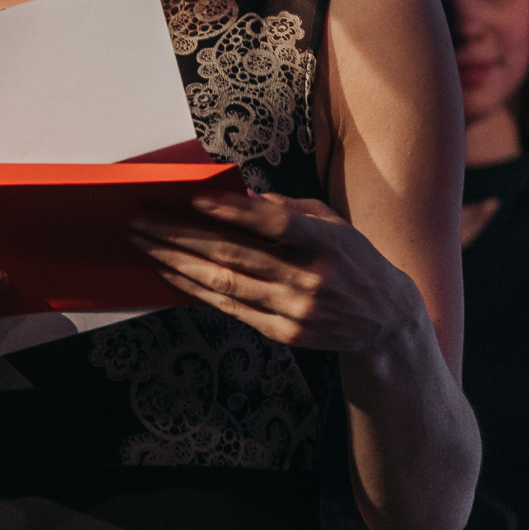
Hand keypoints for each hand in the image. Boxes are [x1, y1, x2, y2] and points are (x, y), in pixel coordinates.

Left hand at [129, 192, 429, 357]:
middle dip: (181, 237)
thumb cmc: (352, 259)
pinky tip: (173, 275)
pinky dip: (198, 291)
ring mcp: (297, 310)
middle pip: (235, 256)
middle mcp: (312, 278)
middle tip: (143, 223)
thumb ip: (288, 207)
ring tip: (146, 246)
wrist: (386, 322)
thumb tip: (239, 195)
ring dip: (178, 264)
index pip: (274, 224)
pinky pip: (232, 309)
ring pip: (225, 285)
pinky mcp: (285, 334)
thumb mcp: (332, 223)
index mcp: (327, 242)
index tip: (193, 198)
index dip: (232, 212)